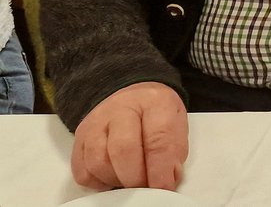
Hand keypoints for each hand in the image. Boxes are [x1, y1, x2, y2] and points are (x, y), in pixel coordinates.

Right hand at [71, 82, 188, 190]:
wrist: (132, 97)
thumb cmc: (156, 113)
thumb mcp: (177, 124)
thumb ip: (174, 152)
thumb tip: (165, 180)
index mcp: (153, 102)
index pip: (157, 138)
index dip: (160, 169)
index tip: (164, 187)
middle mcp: (120, 109)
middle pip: (122, 150)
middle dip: (136, 178)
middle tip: (146, 187)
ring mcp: (95, 123)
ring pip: (98, 163)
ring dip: (117, 180)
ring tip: (132, 179)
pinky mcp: (78, 140)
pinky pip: (83, 172)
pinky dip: (100, 182)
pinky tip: (114, 176)